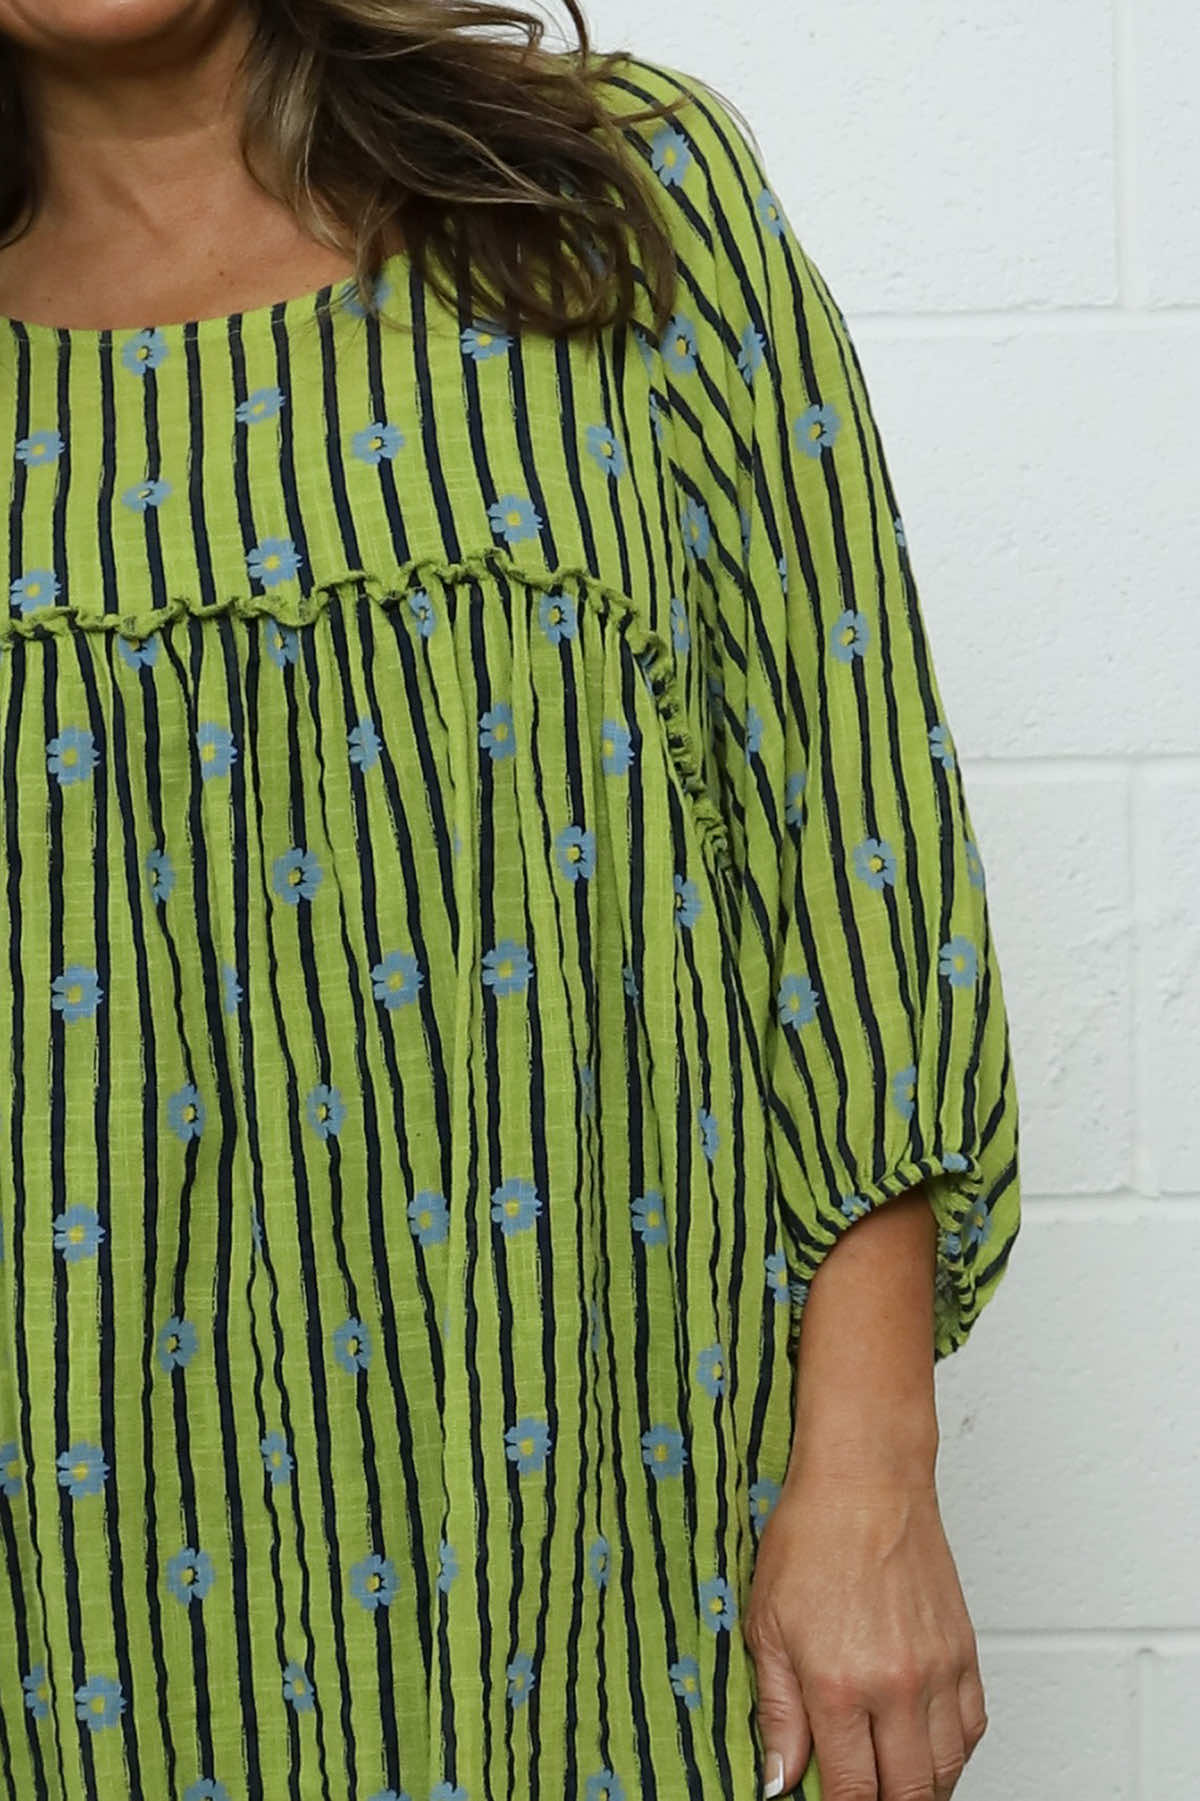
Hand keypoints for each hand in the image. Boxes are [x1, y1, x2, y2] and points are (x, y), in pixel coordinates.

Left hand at [742, 1464, 987, 1798]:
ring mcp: (938, 1670)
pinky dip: (954, 1751)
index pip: (852, 1793)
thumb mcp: (766, 1625)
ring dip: (921, 1787)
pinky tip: (926, 1744)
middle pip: (907, 1794)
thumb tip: (778, 1779)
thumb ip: (776, 1712)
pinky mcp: (965, 1651)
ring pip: (948, 1770)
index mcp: (838, 1684)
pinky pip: (973, 1728)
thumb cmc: (812, 1535)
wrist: (866, 1478)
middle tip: (860, 1790)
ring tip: (891, 1778)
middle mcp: (897, 1685)